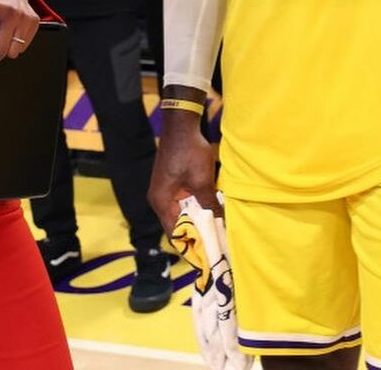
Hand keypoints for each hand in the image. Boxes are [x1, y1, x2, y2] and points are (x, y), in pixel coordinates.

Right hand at [149, 106, 218, 234]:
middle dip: (197, 233)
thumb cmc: (189, 152)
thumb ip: (209, 204)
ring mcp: (165, 191)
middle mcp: (160, 200)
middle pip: (178, 225)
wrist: (182, 124)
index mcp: (162, 203)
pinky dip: (197, 206)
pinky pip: (184, 201)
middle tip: (216, 243)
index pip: (174, 234)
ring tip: (216, 229)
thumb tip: (221, 223)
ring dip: (198, 218)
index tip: (207, 255)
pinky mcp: (172, 183)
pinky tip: (212, 209)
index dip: (190, 246)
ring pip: (182, 212)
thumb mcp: (202, 181)